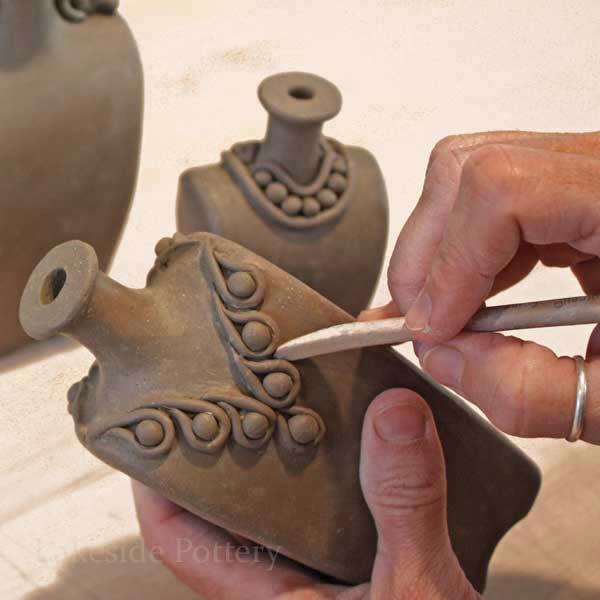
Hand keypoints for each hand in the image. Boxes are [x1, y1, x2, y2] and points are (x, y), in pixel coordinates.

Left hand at [133, 389, 478, 599]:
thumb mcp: (417, 588)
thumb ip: (405, 505)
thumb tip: (394, 413)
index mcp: (274, 599)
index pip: (180, 539)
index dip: (156, 485)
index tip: (156, 429)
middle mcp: (290, 584)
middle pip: (232, 510)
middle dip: (232, 451)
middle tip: (234, 394)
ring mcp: (326, 574)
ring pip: (288, 507)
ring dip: (293, 457)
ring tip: (295, 403)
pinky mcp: (364, 566)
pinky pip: (339, 507)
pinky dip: (343, 471)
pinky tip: (362, 441)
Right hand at [365, 131, 599, 442]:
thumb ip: (525, 390)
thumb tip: (441, 355)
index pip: (506, 190)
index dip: (453, 261)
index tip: (434, 327)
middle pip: (471, 168)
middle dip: (428, 254)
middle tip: (424, 323)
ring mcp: (589, 169)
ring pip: (468, 174)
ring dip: (438, 250)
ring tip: (446, 312)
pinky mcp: (570, 187)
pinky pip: (487, 197)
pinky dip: (460, 249)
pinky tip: (472, 294)